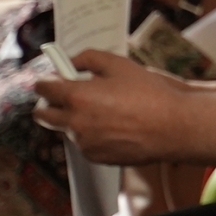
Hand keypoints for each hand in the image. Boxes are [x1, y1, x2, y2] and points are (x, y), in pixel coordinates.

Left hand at [30, 51, 193, 162]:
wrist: (174, 127)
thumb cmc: (151, 94)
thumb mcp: (120, 65)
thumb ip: (89, 58)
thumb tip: (73, 61)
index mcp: (78, 96)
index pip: (42, 88)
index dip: (47, 80)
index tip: (56, 78)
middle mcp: (75, 122)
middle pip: (42, 114)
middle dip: (49, 103)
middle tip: (67, 95)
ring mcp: (84, 143)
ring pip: (64, 129)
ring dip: (73, 119)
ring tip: (102, 111)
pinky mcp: (95, 157)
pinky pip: (83, 143)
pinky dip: (90, 134)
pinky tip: (113, 126)